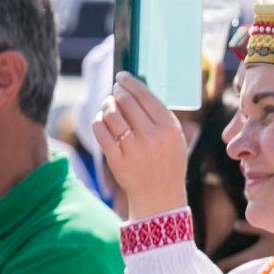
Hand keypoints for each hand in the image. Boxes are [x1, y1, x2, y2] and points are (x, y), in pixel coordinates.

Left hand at [94, 72, 189, 220]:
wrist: (161, 196)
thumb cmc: (167, 163)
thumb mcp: (175, 138)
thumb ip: (159, 116)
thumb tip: (135, 90)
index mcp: (169, 128)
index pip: (145, 96)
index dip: (130, 82)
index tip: (122, 77)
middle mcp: (152, 137)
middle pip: (126, 102)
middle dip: (117, 92)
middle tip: (114, 91)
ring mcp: (134, 150)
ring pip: (111, 115)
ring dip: (106, 106)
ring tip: (108, 106)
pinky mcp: (118, 161)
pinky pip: (101, 132)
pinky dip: (98, 122)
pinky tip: (101, 121)